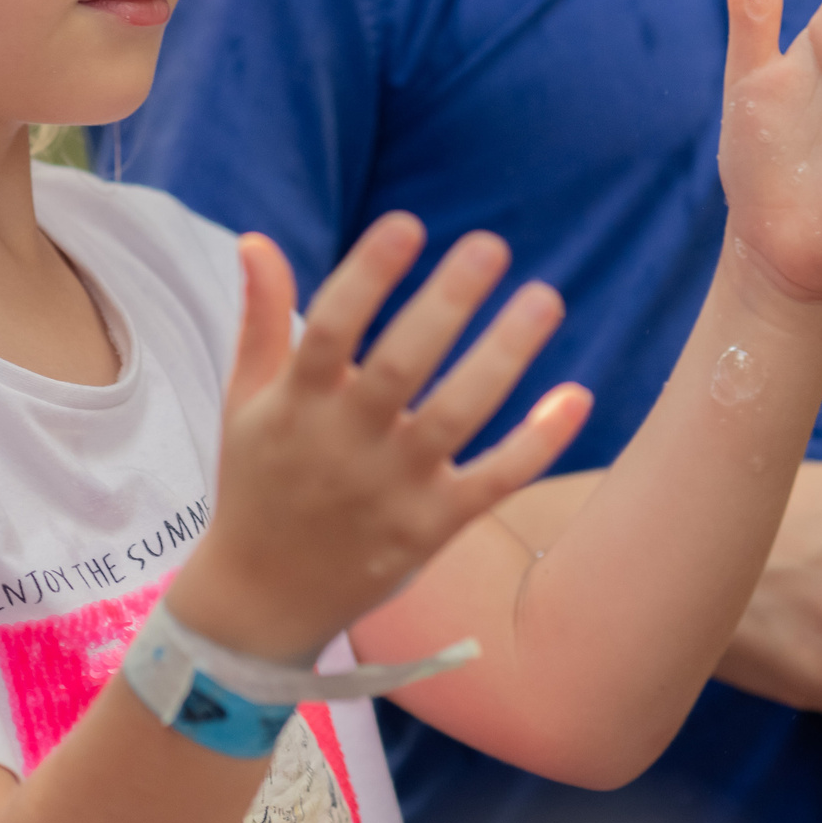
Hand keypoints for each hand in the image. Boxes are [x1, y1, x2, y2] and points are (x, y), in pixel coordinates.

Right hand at [166, 217, 590, 663]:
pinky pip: (492, 483)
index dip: (367, 276)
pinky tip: (576, 395)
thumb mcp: (245, 400)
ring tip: (544, 298)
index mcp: (295, 405)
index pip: (329, 328)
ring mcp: (390, 490)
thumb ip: (262, 319)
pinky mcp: (430, 529)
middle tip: (490, 246)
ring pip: (456, 418)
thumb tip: (256, 238)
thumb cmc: (258, 480)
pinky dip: (536, 444)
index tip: (408, 224)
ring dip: (503, 358)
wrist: (262, 598)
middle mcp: (343, 445)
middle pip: (400, 366)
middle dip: (445, 304)